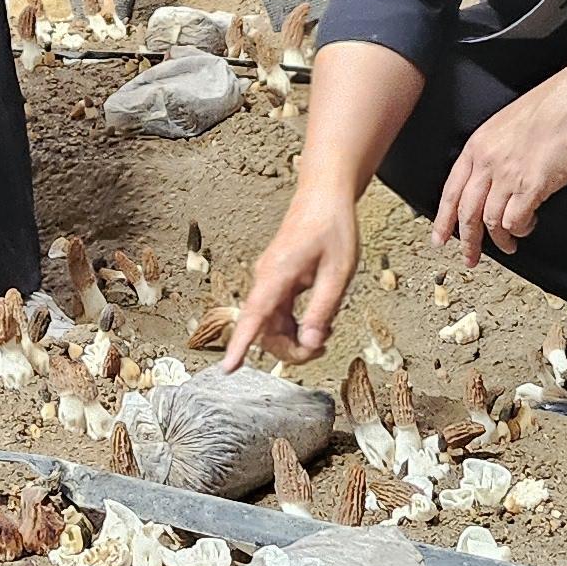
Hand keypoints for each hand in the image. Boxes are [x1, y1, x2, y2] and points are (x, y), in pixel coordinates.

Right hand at [226, 187, 357, 368]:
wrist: (324, 197)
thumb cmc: (332, 227)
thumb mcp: (338, 272)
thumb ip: (322, 309)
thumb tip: (309, 343)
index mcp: (278, 273)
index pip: (254, 316)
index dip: (240, 345)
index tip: (227, 368)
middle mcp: (267, 278)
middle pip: (265, 330)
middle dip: (290, 349)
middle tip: (320, 348)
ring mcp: (270, 280)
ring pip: (272, 325)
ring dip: (294, 339)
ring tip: (324, 334)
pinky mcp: (277, 281)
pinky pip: (279, 313)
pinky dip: (296, 325)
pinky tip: (317, 323)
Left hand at [433, 71, 566, 262]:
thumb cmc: (549, 110)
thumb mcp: (507, 125)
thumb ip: (495, 152)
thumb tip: (493, 179)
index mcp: (478, 146)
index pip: (451, 190)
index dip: (444, 218)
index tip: (440, 237)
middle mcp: (487, 162)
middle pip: (466, 211)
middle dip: (467, 241)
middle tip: (470, 258)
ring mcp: (507, 175)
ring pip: (489, 221)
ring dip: (499, 240)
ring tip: (508, 246)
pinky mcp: (530, 187)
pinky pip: (514, 221)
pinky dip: (519, 230)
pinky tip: (526, 227)